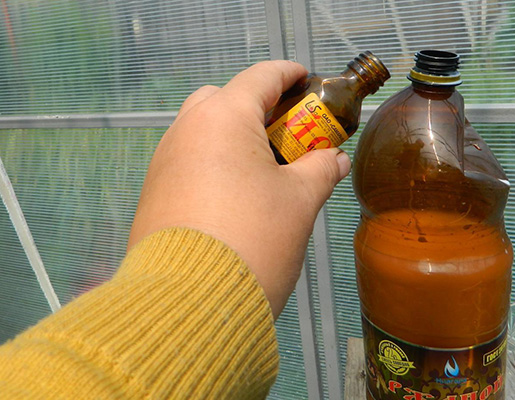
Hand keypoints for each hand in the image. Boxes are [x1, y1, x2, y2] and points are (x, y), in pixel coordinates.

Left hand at [127, 60, 350, 316]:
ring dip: (234, 138)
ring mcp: (164, 161)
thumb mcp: (299, 202)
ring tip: (264, 172)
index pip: (261, 76)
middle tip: (286, 134)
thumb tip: (334, 159)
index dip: (289, 74)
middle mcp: (186, 130)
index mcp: (223, 118)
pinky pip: (189, 161)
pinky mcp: (155, 192)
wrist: (190, 302)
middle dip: (257, 107)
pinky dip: (214, 164)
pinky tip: (235, 197)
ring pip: (203, 131)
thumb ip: (320, 170)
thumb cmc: (253, 239)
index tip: (307, 79)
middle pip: (225, 99)